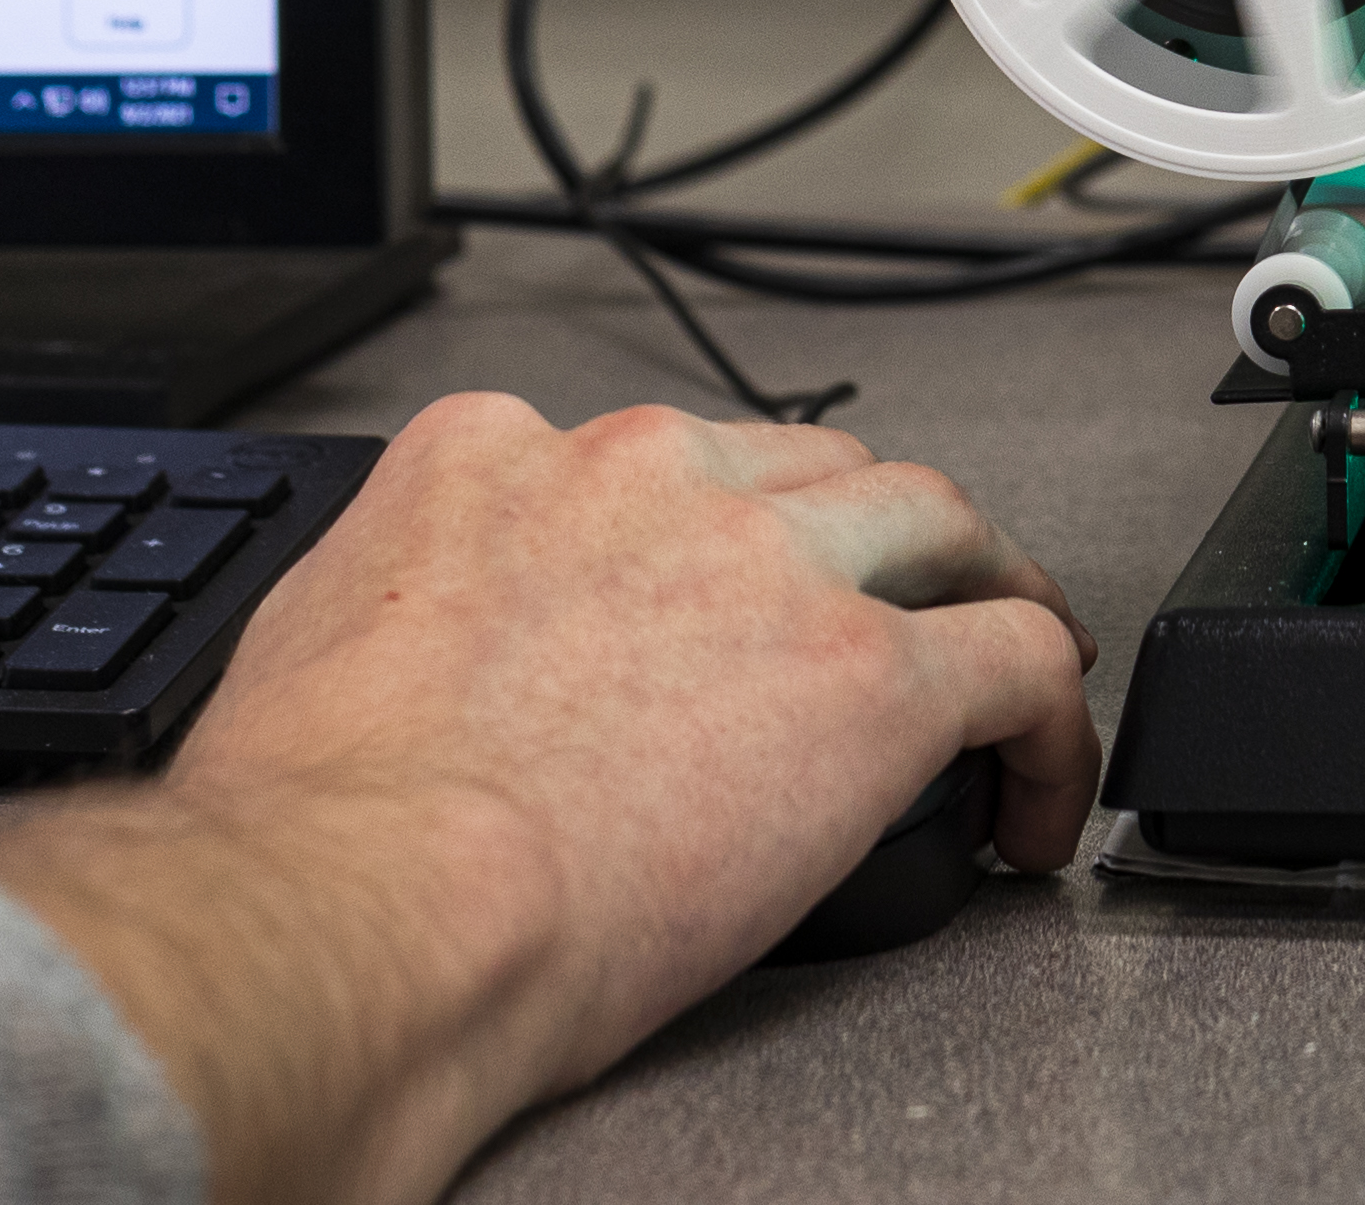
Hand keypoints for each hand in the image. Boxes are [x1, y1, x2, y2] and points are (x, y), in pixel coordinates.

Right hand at [0, 392, 1095, 1204]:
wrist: (372, 906)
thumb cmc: (318, 835)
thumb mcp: (311, 647)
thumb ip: (392, 612)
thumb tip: (402, 669)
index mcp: (493, 458)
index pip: (641, 457)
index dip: (700, 532)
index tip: (716, 599)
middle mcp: (642, 475)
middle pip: (806, 466)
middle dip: (861, 537)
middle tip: (894, 611)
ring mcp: (768, 562)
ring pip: (937, 523)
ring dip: (981, 591)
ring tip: (1010, 662)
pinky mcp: (869, 674)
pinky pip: (1021, 663)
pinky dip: (1053, 724)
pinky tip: (1039, 796)